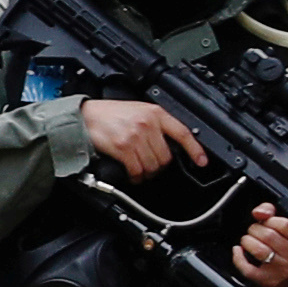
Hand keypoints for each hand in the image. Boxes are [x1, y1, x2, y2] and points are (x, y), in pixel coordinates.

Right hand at [80, 99, 204, 180]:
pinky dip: (136, 176)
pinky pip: (137, 170)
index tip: (202, 161)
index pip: (182, 132)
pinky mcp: (123, 147)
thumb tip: (169, 143)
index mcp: (154, 113)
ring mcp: (135, 136)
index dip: (195, 149)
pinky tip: (132, 173)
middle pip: (166, 156)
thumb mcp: (137, 110)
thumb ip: (155, 123)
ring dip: (147, 173)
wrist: (85, 116)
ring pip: (153, 165)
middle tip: (150, 165)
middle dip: (159, 166)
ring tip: (139, 169)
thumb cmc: (109, 114)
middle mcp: (147, 124)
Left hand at [230, 209, 287, 286]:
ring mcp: (282, 269)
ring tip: (247, 241)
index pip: (285, 224)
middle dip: (255, 229)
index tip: (266, 222)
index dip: (270, 220)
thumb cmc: (286, 252)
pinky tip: (238, 251)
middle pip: (269, 235)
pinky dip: (238, 257)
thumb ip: (272, 214)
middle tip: (254, 232)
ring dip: (247, 241)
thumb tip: (259, 212)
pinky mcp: (267, 280)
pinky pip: (248, 268)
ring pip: (259, 249)